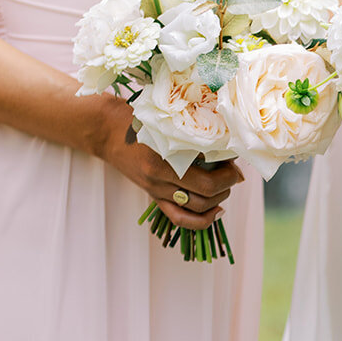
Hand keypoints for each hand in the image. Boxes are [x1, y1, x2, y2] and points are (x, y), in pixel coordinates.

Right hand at [91, 94, 242, 229]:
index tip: (235, 160)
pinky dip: (203, 220)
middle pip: (205, 195)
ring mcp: (156, 192)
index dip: (229, 173)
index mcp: (163, 161)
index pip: (207, 180)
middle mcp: (159, 180)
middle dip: (228, 184)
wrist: (107, 131)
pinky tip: (218, 212)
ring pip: (197, 209)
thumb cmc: (140, 120)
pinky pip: (180, 219)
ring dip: (219, 199)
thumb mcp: (168, 123)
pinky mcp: (155, 197)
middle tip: (234, 172)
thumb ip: (193, 135)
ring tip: (226, 185)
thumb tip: (228, 149)